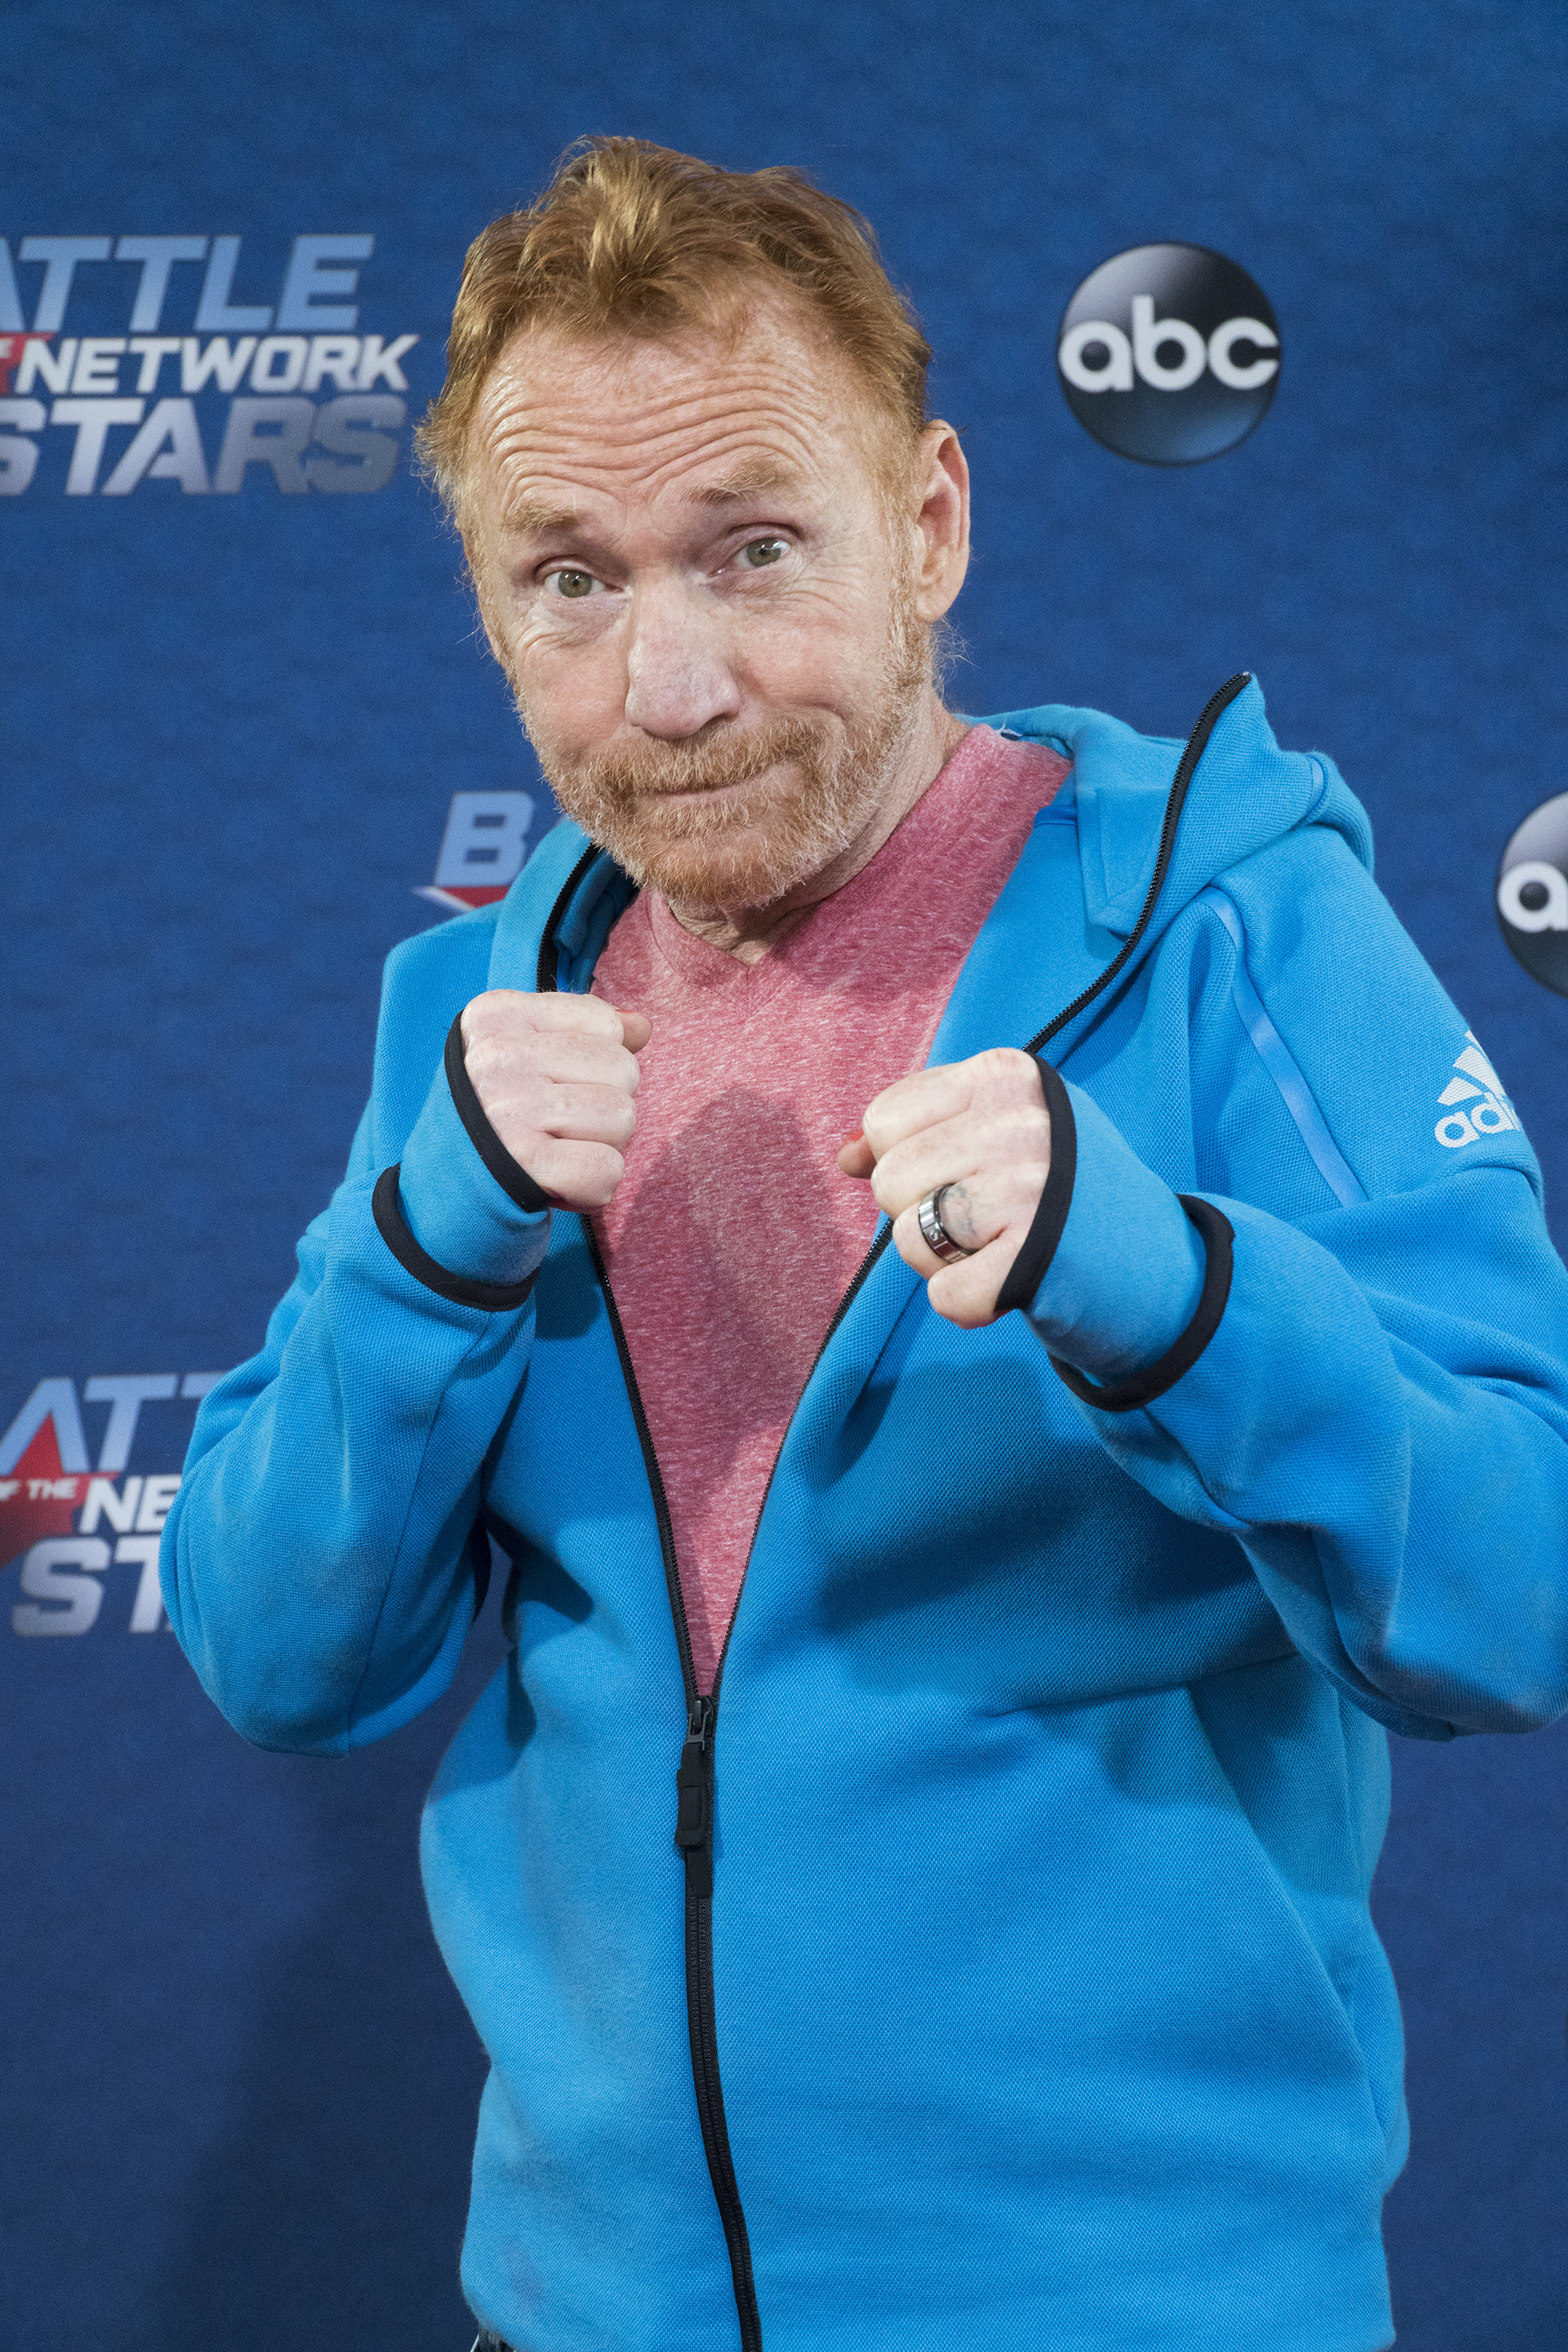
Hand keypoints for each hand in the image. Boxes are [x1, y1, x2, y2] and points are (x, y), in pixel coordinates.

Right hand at [459, 991, 650, 1210]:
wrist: (438, 1194)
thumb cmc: (494, 1120)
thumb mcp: (525, 1056)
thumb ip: (585, 1033)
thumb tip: (641, 1027)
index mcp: (496, 1017)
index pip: (604, 1023)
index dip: (595, 1064)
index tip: (552, 1086)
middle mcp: (498, 1057)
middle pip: (623, 1070)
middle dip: (604, 1108)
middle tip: (557, 1129)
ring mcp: (510, 1109)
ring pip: (623, 1119)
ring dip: (601, 1148)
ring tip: (556, 1153)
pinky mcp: (525, 1163)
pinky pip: (608, 1170)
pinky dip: (592, 1189)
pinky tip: (556, 1184)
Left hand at [837, 1048, 1049, 1326]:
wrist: (1166, 1265)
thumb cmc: (1068, 1193)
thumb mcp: (1002, 1135)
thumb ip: (923, 1132)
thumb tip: (845, 1157)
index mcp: (1008, 1075)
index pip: (886, 1120)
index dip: (912, 1162)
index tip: (968, 1173)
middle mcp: (1021, 1122)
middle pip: (889, 1181)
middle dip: (923, 1214)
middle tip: (989, 1220)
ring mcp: (1031, 1190)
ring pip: (907, 1239)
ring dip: (943, 1261)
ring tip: (1002, 1247)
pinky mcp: (1037, 1261)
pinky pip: (943, 1295)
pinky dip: (969, 1304)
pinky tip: (1013, 1282)